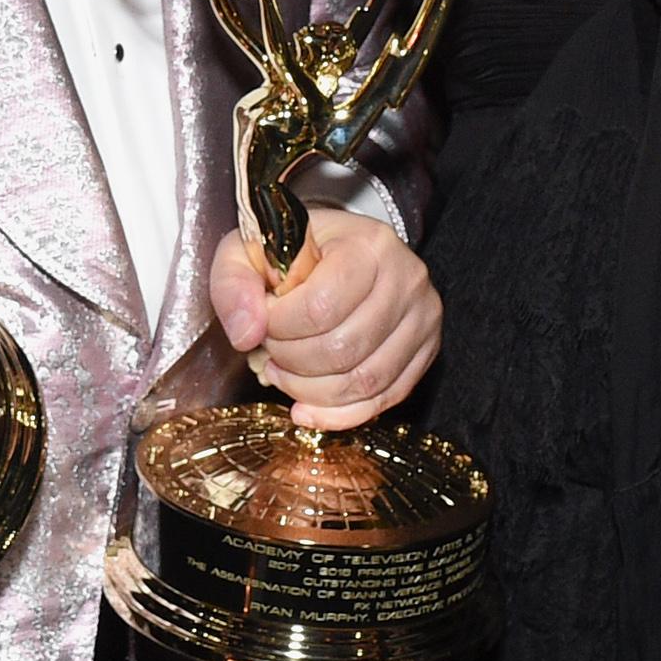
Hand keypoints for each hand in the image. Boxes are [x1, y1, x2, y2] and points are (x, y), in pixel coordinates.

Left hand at [209, 207, 438, 428]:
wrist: (343, 249)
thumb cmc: (296, 251)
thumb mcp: (250, 249)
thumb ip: (234, 284)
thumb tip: (245, 335)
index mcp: (368, 245)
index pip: (320, 306)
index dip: (279, 327)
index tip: (264, 320)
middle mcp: (407, 280)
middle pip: (343, 349)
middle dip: (291, 361)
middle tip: (270, 348)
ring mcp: (423, 319)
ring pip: (364, 382)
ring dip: (310, 391)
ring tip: (283, 372)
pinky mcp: (426, 353)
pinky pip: (382, 401)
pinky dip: (337, 415)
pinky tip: (305, 408)